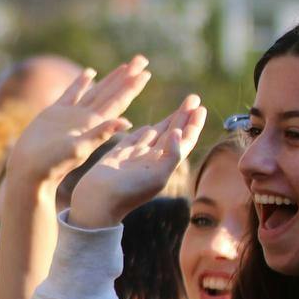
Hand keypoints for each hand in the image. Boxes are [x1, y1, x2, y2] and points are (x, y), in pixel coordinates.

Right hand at [4, 57, 150, 191]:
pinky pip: (72, 93)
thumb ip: (100, 134)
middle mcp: (87, 118)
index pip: (118, 101)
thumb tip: (127, 122)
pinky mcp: (55, 113)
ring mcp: (72, 115)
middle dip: (127, 77)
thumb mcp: (79, 149)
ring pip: (96, 91)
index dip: (132, 86)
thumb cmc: (52, 163)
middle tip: (142, 59)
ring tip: (124, 66)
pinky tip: (89, 72)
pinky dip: (81, 82)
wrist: (30, 170)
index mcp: (95, 125)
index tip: (146, 72)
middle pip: (112, 92)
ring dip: (110, 79)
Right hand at [66, 95, 207, 229]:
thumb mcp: (157, 176)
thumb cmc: (127, 192)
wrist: (97, 200)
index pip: (184, 141)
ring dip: (169, 120)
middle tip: (194, 98)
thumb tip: (178, 132)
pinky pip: (136, 139)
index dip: (193, 125)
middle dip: (184, 116)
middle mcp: (152, 160)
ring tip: (181, 107)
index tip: (201, 108)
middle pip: (173, 134)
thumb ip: (171, 154)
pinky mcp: (119, 154)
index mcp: (164, 166)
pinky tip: (151, 126)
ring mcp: (136, 157)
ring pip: (156, 133)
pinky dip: (145, 131)